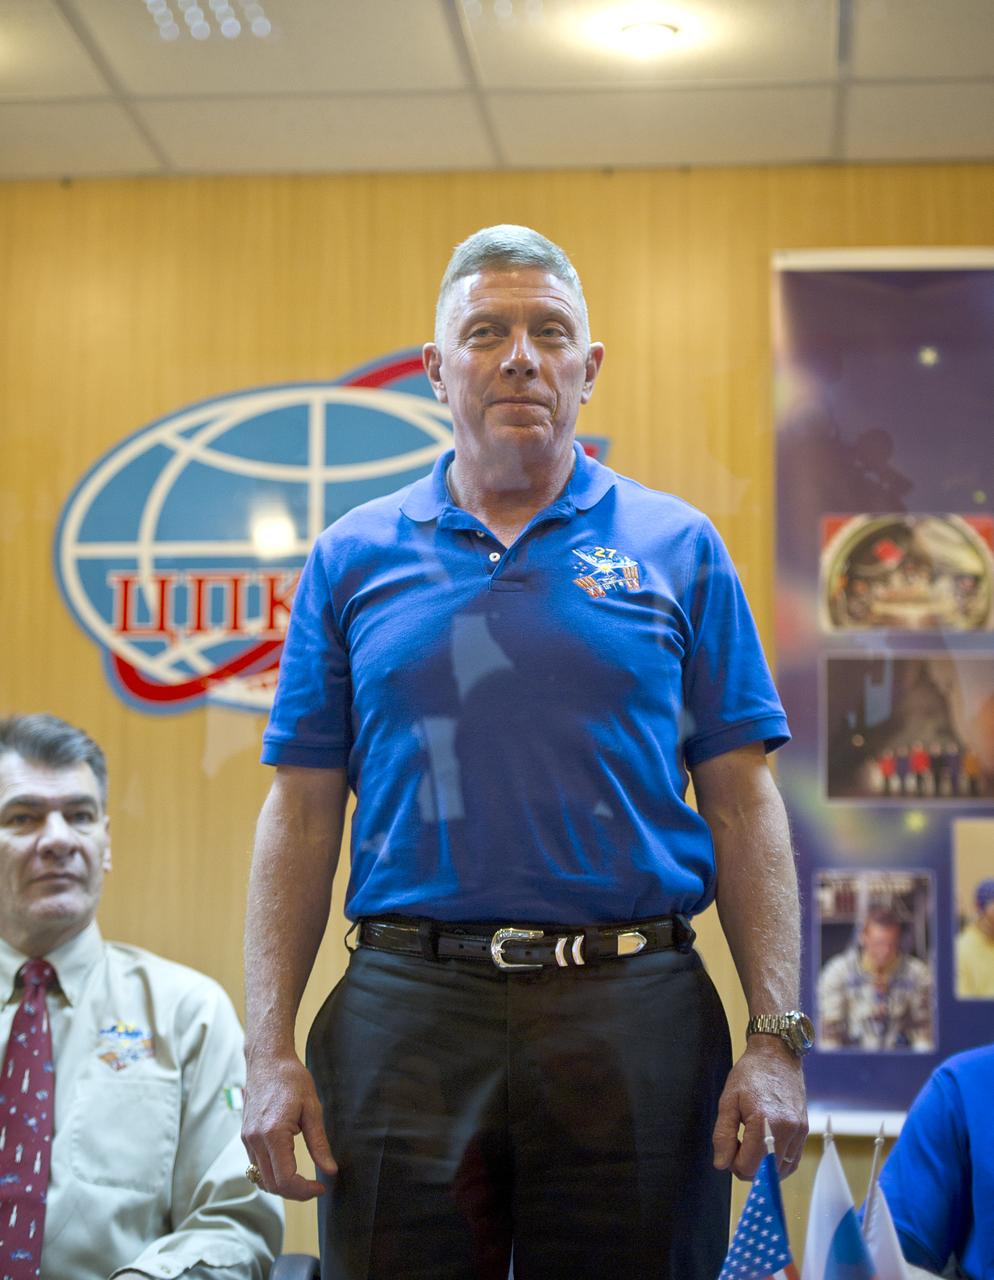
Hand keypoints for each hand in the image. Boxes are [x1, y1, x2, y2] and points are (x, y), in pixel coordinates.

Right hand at [241, 1051, 336, 1199]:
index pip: (285, 1179)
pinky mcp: (245, 1137)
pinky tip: (287, 1167)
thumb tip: (330, 1171)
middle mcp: (255, 1141)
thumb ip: (319, 1143)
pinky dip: (271, 1174)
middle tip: (316, 1187)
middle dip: (295, 1192)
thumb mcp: (312, 1108)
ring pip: (261, 1179)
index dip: (304, 1191)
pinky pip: (255, 1167)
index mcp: (273, 1134)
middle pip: (271, 1185)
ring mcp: (247, 1140)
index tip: (321, 1187)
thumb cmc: (291, 1079)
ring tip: (303, 1181)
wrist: (267, 1060)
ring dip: (282, 1186)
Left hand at [712, 1038, 807, 1179]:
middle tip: (738, 1143)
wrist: (777, 1054)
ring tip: (750, 1143)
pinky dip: (777, 1162)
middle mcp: (787, 1131)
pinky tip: (765, 1148)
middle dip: (747, 1165)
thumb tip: (721, 1164)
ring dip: (763, 1166)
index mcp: (765, 1123)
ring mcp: (799, 1132)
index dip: (733, 1163)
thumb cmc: (750, 1074)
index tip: (729, 1147)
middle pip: (765, 1173)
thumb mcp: (728, 1100)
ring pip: (781, 1171)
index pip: (749, 1167)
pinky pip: (793, 1161)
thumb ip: (723, 1135)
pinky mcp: (805, 1131)